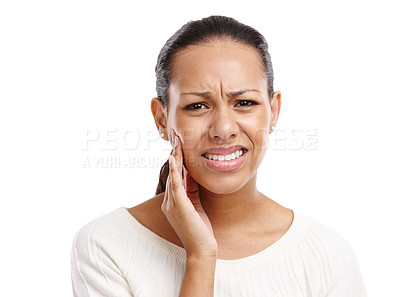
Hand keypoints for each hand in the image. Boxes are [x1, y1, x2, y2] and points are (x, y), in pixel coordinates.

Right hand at [161, 129, 217, 257]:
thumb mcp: (196, 205)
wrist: (202, 249)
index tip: (179, 145)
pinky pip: (175, 185)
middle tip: (176, 137)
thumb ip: (192, 190)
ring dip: (174, 158)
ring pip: (173, 176)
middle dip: (174, 155)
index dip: (177, 160)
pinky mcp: (179, 207)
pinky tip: (174, 158)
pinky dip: (174, 170)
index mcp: (173, 202)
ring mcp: (172, 205)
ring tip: (176, 142)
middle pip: (172, 173)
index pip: (175, 177)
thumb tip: (193, 173)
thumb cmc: (201, 230)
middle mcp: (169, 202)